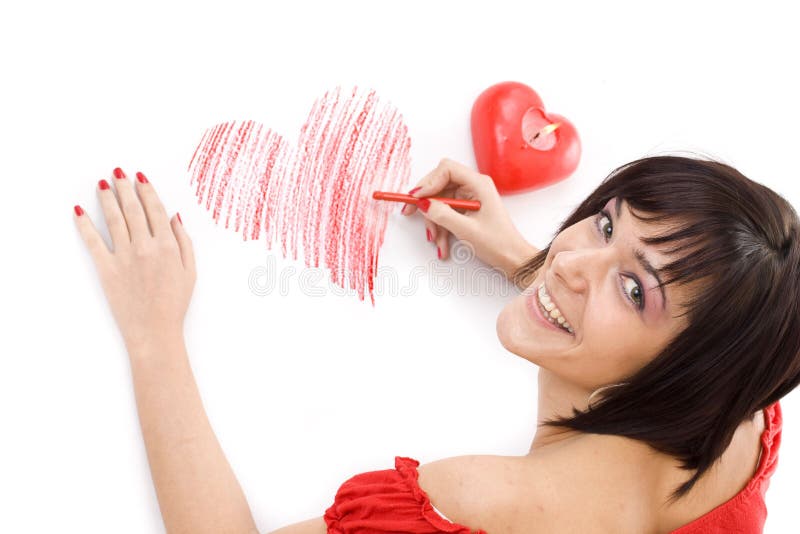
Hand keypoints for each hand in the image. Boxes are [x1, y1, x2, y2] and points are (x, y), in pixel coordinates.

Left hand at [73, 168, 195, 349]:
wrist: (154, 330)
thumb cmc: (174, 304)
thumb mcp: (191, 271)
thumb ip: (184, 241)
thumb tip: (175, 216)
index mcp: (168, 246)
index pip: (156, 209)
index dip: (147, 190)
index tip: (140, 177)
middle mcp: (146, 246)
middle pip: (133, 208)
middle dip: (125, 187)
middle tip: (118, 172)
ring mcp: (125, 256)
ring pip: (114, 219)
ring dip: (107, 198)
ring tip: (102, 183)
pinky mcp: (107, 268)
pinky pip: (93, 241)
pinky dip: (84, 224)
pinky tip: (79, 211)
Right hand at [402, 158, 538, 278]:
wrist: (512, 259)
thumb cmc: (498, 243)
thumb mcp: (466, 230)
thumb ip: (442, 215)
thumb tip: (423, 204)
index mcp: (478, 184)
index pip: (447, 169)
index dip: (429, 182)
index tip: (417, 198)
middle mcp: (473, 187)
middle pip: (439, 184)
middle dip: (426, 203)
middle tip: (410, 214)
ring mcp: (468, 198)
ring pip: (439, 201)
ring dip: (433, 222)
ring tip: (436, 241)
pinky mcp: (465, 210)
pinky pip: (445, 213)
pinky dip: (440, 228)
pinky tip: (442, 244)